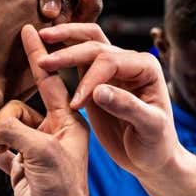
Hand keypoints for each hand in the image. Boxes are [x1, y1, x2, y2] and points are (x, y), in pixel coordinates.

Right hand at [0, 26, 91, 195]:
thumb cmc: (60, 190)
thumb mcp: (39, 152)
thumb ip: (13, 130)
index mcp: (68, 122)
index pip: (51, 80)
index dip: (37, 56)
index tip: (28, 29)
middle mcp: (53, 131)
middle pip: (18, 107)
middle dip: (4, 119)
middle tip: (2, 137)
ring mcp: (35, 149)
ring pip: (4, 125)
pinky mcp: (20, 167)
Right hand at [35, 25, 180, 178]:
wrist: (152, 157)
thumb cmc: (155, 145)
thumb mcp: (149, 129)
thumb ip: (127, 107)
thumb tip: (98, 91)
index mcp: (147, 68)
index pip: (110, 61)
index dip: (89, 79)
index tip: (76, 105)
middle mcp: (131, 61)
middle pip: (95, 44)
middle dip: (68, 52)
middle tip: (43, 62)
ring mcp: (114, 67)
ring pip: (87, 41)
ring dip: (64, 38)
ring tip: (40, 37)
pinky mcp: (98, 78)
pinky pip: (79, 58)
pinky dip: (63, 50)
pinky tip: (44, 50)